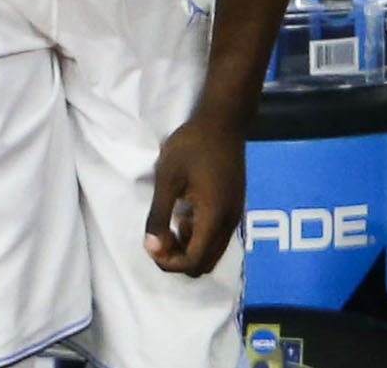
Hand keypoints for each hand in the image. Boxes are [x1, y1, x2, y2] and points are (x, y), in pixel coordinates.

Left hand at [145, 112, 247, 275]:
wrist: (223, 123)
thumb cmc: (191, 146)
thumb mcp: (167, 179)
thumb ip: (159, 215)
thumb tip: (151, 247)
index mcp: (214, 218)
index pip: (194, 261)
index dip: (170, 262)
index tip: (151, 245)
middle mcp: (230, 223)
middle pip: (205, 263)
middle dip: (179, 259)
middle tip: (157, 239)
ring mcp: (235, 217)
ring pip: (213, 252)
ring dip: (189, 248)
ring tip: (168, 226)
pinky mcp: (235, 208)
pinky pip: (218, 237)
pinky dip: (199, 236)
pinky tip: (183, 215)